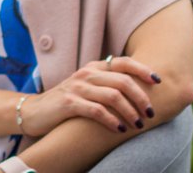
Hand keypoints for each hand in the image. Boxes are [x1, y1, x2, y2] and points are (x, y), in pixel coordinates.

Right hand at [19, 55, 159, 135]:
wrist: (33, 112)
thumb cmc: (67, 102)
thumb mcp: (88, 88)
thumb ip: (107, 85)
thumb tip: (138, 90)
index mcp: (95, 67)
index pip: (124, 62)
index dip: (144, 70)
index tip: (158, 81)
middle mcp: (87, 73)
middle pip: (123, 81)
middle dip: (141, 97)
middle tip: (150, 112)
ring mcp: (77, 87)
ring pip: (113, 96)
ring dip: (129, 111)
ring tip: (138, 124)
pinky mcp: (68, 103)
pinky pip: (96, 111)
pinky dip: (111, 120)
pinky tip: (119, 129)